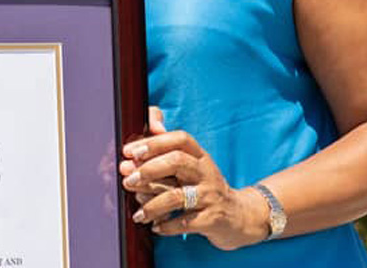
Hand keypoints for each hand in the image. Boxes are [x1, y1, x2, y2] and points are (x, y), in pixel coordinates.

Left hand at [119, 108, 269, 250]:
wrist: (239, 216)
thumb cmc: (204, 187)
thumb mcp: (191, 165)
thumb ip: (166, 150)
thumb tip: (140, 139)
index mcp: (199, 155)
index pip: (178, 139)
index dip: (153, 142)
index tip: (130, 151)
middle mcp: (206, 171)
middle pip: (176, 162)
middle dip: (148, 169)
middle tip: (127, 179)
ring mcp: (211, 195)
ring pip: (177, 196)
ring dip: (152, 203)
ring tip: (137, 212)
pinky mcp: (213, 219)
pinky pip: (185, 222)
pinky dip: (167, 225)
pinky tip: (154, 226)